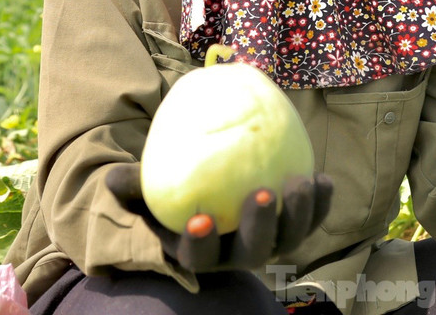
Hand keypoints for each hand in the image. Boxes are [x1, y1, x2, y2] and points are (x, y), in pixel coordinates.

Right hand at [105, 164, 333, 271]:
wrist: (205, 191)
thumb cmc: (170, 194)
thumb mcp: (147, 191)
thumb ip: (133, 187)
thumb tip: (113, 178)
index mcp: (199, 251)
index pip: (198, 257)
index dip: (201, 243)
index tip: (200, 219)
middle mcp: (236, 255)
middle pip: (254, 253)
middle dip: (261, 227)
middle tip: (263, 194)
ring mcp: (269, 242)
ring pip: (289, 239)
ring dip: (299, 214)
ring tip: (301, 182)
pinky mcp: (293, 226)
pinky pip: (312, 219)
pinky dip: (321, 203)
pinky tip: (322, 178)